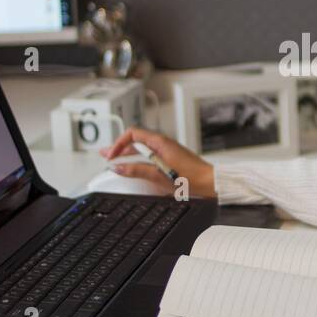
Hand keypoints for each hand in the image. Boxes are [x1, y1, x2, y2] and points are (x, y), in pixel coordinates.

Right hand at [99, 127, 216, 198]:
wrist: (209, 182)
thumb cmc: (190, 177)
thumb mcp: (158, 175)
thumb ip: (137, 170)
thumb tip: (119, 168)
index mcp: (160, 142)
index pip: (132, 134)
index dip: (119, 143)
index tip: (111, 155)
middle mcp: (163, 143)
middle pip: (136, 141)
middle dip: (120, 148)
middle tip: (107, 156)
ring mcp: (167, 151)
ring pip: (143, 149)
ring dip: (129, 155)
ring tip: (117, 162)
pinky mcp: (171, 159)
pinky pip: (151, 156)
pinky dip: (139, 160)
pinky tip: (135, 168)